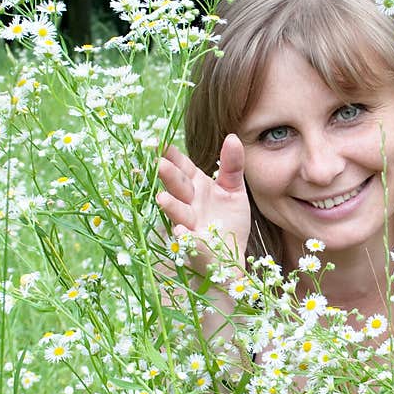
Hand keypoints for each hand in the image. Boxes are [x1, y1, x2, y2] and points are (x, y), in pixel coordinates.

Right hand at [156, 134, 250, 269]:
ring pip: (179, 214)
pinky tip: (181, 232)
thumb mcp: (234, 190)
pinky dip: (184, 237)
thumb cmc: (228, 220)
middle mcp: (190, 204)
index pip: (183, 168)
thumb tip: (233, 137)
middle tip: (159, 164)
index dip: (172, 156)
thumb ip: (233, 165)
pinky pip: (189, 241)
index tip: (159, 141)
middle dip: (169, 177)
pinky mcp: (196, 246)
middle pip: (178, 188)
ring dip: (171, 206)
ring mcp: (191, 225)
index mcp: (197, 187)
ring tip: (162, 199)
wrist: (230, 255)